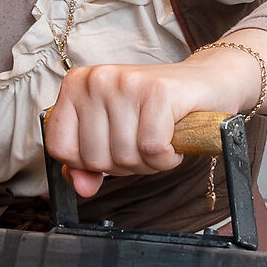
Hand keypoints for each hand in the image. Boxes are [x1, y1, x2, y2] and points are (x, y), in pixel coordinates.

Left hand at [44, 46, 265, 197]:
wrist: (207, 83)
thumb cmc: (155, 113)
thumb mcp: (111, 136)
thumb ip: (86, 164)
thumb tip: (80, 187)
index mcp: (75, 85)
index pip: (59, 147)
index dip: (88, 163)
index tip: (112, 147)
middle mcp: (96, 79)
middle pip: (94, 157)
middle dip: (124, 164)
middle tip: (143, 142)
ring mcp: (125, 83)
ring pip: (124, 156)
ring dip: (149, 162)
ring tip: (160, 138)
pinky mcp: (157, 92)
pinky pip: (152, 149)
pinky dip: (167, 157)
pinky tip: (173, 138)